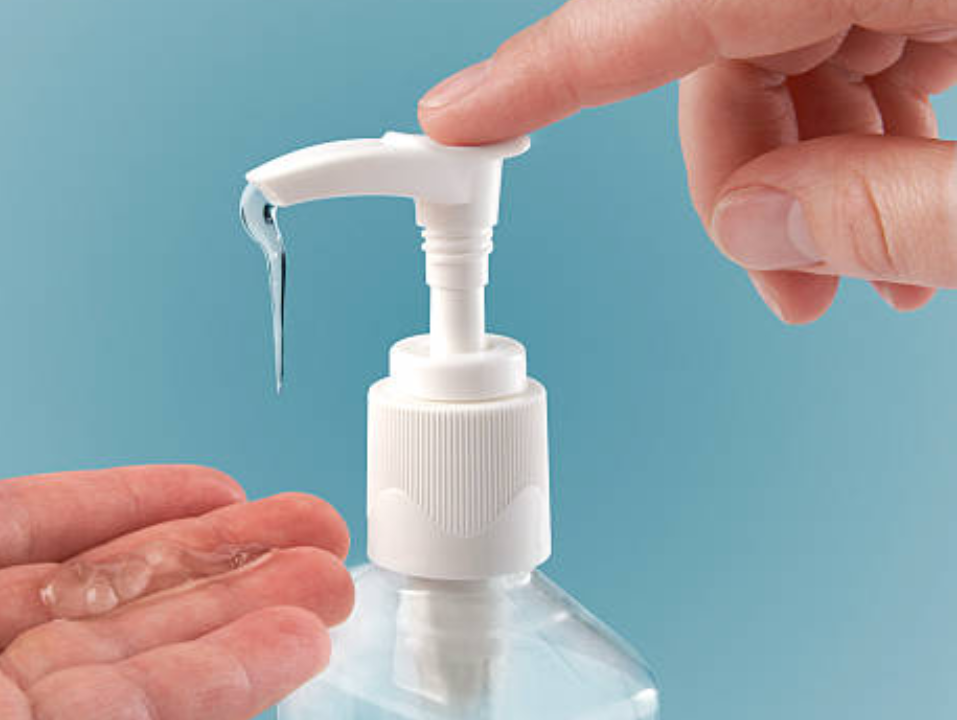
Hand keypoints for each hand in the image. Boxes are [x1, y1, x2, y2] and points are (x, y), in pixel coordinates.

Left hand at [0, 374, 351, 718]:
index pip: (21, 541)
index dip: (123, 509)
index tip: (209, 491)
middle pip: (97, 608)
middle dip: (214, 570)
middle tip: (310, 538)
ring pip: (129, 672)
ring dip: (240, 626)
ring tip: (328, 584)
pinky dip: (214, 682)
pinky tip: (287, 641)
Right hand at [419, 0, 956, 322]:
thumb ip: (884, 211)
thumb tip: (753, 224)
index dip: (546, 64)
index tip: (456, 117)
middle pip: (719, 30)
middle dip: (736, 171)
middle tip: (782, 285)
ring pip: (788, 42)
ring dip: (804, 167)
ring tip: (863, 278)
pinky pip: (861, 37)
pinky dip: (857, 132)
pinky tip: (896, 216)